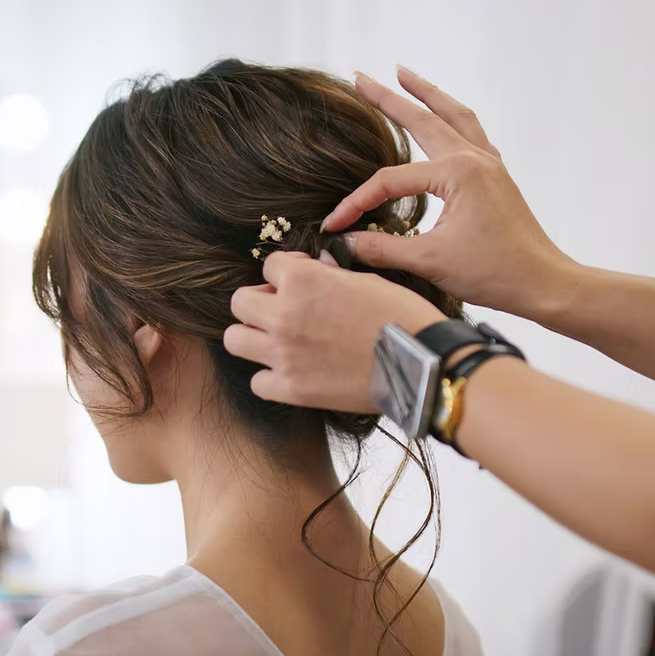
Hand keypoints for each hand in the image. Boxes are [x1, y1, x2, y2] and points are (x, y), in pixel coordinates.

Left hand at [224, 251, 445, 411]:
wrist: (420, 363)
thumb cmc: (401, 316)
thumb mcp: (366, 279)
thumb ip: (329, 274)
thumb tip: (315, 268)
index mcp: (303, 281)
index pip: (269, 266)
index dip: (286, 273)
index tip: (300, 282)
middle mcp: (284, 316)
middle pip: (239, 302)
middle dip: (258, 302)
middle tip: (280, 311)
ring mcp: (283, 355)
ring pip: (234, 340)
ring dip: (251, 337)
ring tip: (275, 341)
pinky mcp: (292, 389)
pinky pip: (257, 382)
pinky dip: (269, 378)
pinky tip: (289, 372)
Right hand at [322, 67, 577, 318]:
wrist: (540, 282)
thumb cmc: (494, 272)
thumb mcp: (429, 262)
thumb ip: (382, 248)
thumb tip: (345, 241)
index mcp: (457, 174)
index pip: (390, 181)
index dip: (357, 203)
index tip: (334, 224)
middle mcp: (474, 159)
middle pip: (423, 118)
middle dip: (389, 98)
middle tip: (361, 78)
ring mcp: (488, 165)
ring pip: (453, 115)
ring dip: (427, 94)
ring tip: (404, 74)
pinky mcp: (496, 177)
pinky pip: (471, 133)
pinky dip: (453, 117)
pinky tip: (444, 117)